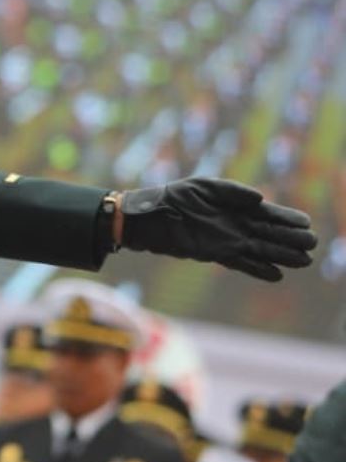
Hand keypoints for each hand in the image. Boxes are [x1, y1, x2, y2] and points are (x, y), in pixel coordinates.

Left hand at [119, 178, 316, 280]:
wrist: (150, 217)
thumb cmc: (174, 196)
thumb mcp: (203, 187)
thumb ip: (233, 191)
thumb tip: (260, 198)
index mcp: (236, 205)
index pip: (268, 213)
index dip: (287, 218)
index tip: (306, 222)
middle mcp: (236, 224)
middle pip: (270, 233)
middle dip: (290, 238)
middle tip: (311, 243)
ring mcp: (227, 240)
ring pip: (260, 249)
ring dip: (281, 256)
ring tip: (303, 261)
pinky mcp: (215, 254)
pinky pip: (241, 263)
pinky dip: (258, 269)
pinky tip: (277, 275)